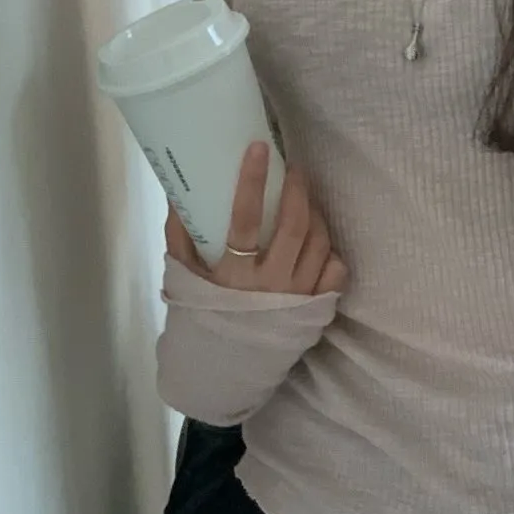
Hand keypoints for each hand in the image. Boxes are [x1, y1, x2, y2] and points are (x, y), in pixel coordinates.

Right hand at [164, 143, 348, 295]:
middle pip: (294, 226)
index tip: (259, 149)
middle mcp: (270, 284)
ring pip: (318, 243)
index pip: (244, 219)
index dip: (252, 181)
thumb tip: (178, 191)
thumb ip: (179, 235)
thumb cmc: (203, 312)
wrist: (227, 364)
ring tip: (305, 200)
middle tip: (294, 170)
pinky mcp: (316, 308)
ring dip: (314, 214)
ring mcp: (297, 297)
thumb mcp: (184, 275)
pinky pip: (335, 270)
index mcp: (233, 274)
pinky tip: (318, 239)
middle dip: (297, 190)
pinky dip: (330, 250)